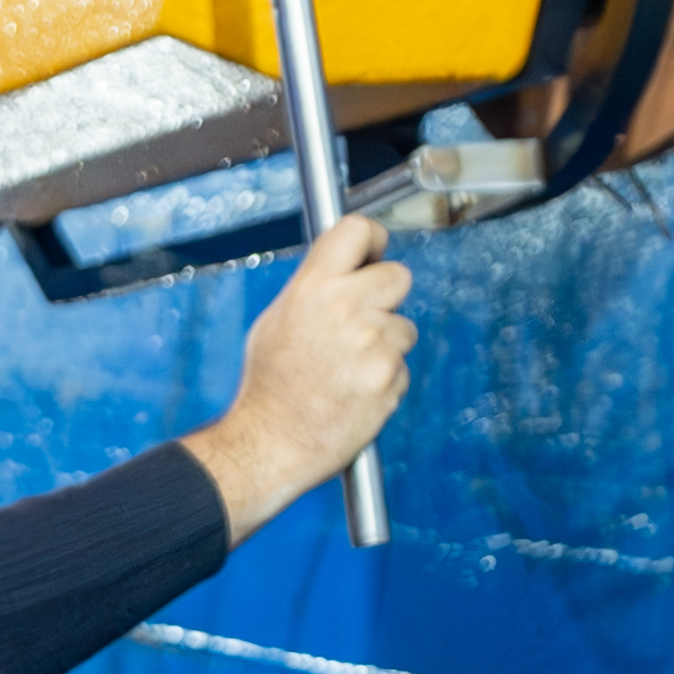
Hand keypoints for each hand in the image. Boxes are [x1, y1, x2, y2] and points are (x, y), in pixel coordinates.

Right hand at [181, 212, 414, 546]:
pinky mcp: (389, 379)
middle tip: (365, 318)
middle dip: (387, 296)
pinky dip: (384, 379)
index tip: (372, 255)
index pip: (359, 230)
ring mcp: (372, 345)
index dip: (372, 241)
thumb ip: (316, 290)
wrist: (270, 443)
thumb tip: (347, 270)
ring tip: (347, 369)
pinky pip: (401, 367)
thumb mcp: (277, 320)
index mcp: (313, 287)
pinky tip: (353, 393)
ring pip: (404, 328)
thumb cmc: (269, 385)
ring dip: (386, 344)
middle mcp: (346, 308)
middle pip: (399, 276)